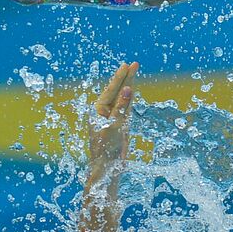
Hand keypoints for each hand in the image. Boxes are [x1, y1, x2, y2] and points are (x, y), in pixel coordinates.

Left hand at [87, 62, 136, 177]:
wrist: (107, 168)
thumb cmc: (106, 148)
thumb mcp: (114, 126)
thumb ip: (121, 106)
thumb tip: (128, 88)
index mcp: (98, 110)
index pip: (112, 89)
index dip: (120, 77)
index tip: (127, 65)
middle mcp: (105, 111)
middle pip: (118, 90)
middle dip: (126, 77)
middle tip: (134, 64)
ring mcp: (113, 117)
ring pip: (123, 98)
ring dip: (129, 85)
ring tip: (134, 71)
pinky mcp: (120, 124)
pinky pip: (126, 107)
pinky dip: (130, 97)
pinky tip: (132, 89)